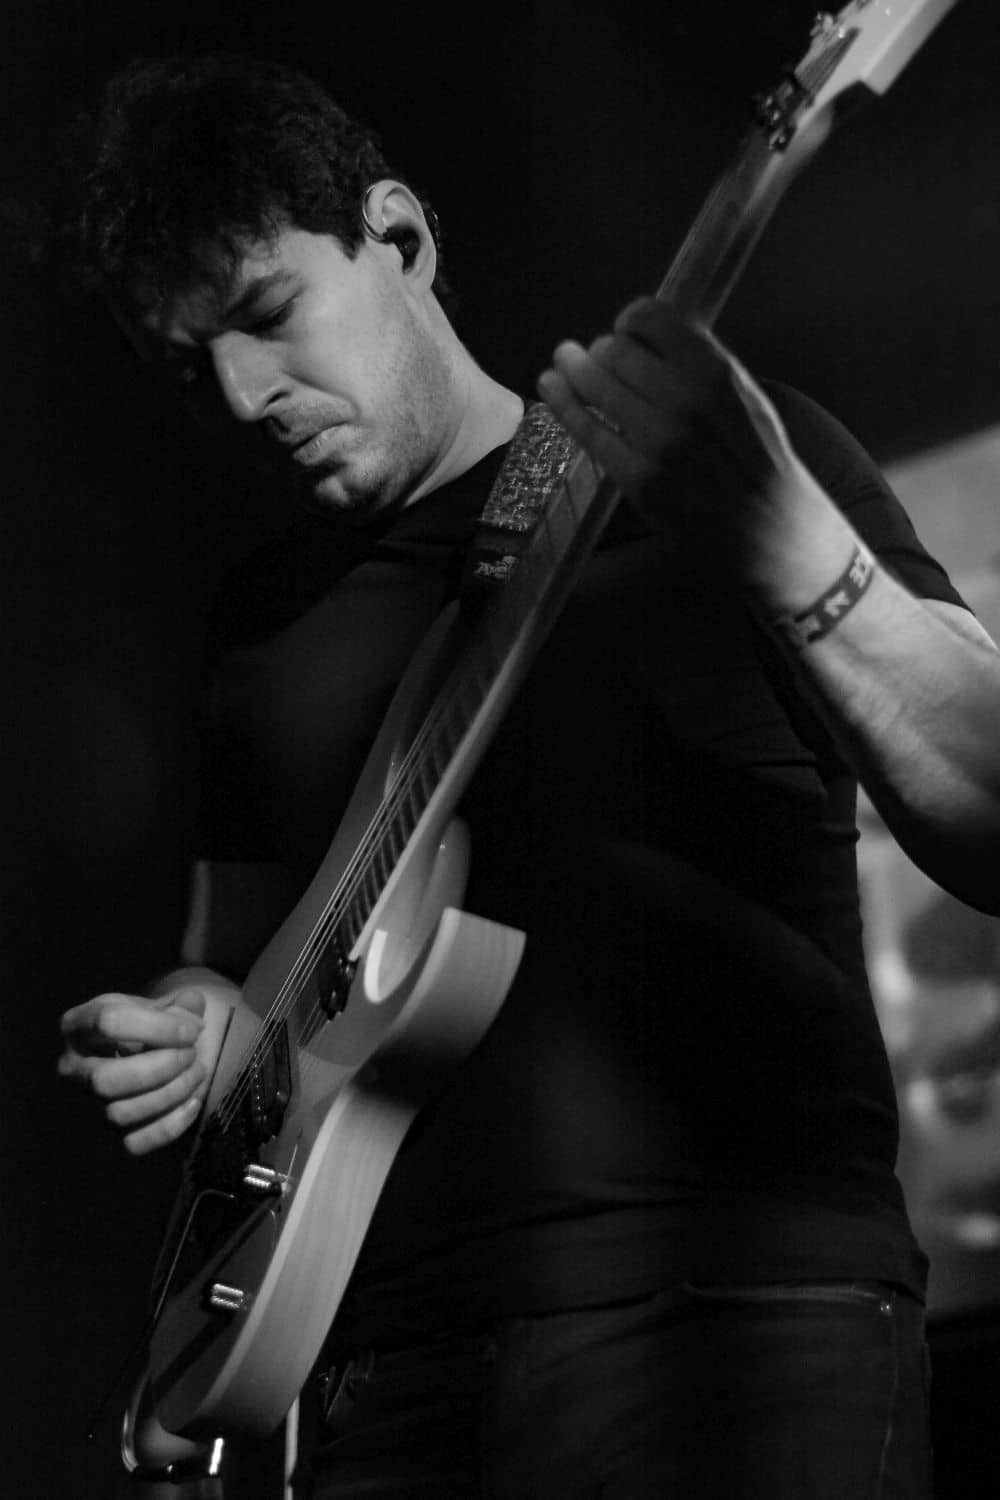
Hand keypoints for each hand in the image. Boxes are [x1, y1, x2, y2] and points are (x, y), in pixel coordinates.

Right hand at [58, 979, 232, 1154]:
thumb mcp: (159, 1005)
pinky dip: (170, 1126)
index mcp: (78, 1026)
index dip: (160, 1026)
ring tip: (197, 1072)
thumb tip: (192, 1006)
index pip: (109, 1023)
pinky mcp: (109, 1134)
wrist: (145, 1050)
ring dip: (170, 1093)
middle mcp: (72, 1068)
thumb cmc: (149, 1024)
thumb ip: (180, 1005)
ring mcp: (88, 1104)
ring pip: (119, 1114)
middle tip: (191, 1053)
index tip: (194, 1029)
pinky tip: (193, 1102)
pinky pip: (134, 1143)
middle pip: (105, 1080)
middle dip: (161, 1067)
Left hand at [537, 298, 809, 571]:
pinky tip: (550, 387)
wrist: (768, 525)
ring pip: (594, 385)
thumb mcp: (743, 395)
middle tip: (596, 356)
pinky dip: (563, 403)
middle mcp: (683, 400)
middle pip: (615, 350)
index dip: (630, 320)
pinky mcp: (636, 477)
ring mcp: (657, 441)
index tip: (625, 331)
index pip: (651, 318)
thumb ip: (699, 362)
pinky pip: (588, 430)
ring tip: (562, 362)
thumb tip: (646, 335)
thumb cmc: (755, 457)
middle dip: (601, 349)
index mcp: (715, 371)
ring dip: (572, 368)